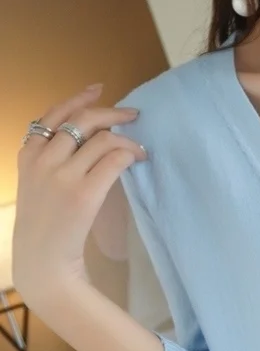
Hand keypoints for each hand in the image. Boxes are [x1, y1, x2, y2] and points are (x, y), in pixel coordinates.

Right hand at [12, 84, 147, 305]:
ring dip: (127, 139)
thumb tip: (89, 142)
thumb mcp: (37, 186)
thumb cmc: (45, 227)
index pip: (53, 114)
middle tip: (133, 115)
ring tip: (141, 148)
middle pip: (81, 121)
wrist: (43, 261)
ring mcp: (63, 176)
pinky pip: (114, 159)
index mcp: (28, 155)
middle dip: (111, 113)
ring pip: (101, 139)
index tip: (98, 89)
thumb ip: (51, 162)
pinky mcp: (84, 193)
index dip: (78, 99)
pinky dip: (130, 154)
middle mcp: (43, 159)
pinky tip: (139, 159)